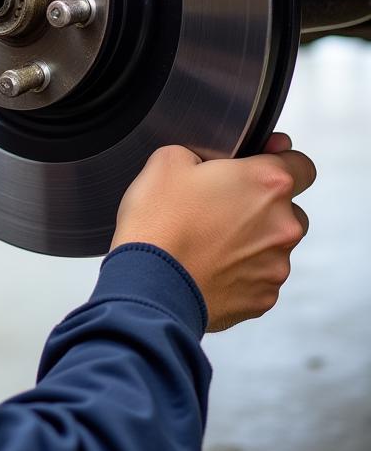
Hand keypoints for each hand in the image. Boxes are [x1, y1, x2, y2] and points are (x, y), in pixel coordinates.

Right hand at [111, 132, 315, 331]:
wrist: (148, 284)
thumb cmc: (158, 221)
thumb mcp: (167, 160)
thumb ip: (202, 152)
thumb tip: (209, 163)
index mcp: (267, 183)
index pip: (302, 165)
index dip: (280, 161)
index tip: (259, 165)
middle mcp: (282, 224)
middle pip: (289, 209)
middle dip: (260, 207)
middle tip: (218, 208)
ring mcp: (276, 265)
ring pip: (273, 246)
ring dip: (250, 241)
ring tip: (206, 242)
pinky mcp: (263, 297)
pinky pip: (258, 278)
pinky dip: (238, 272)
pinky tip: (206, 266)